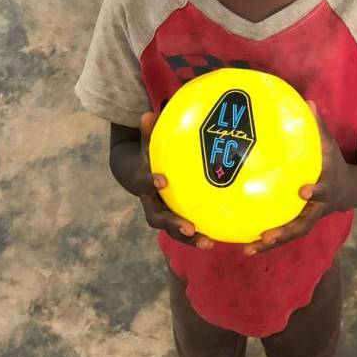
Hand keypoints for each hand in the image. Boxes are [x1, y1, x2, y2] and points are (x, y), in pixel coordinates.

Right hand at [138, 112, 213, 250]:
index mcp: (143, 183)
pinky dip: (201, 236)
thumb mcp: (146, 143)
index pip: (144, 184)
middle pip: (158, 218)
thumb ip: (149, 131)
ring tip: (209, 244)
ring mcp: (163, 214)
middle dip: (173, 224)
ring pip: (174, 231)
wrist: (134, 174)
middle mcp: (151, 203)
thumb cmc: (147, 154)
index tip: (163, 181)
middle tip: (190, 228)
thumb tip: (148, 112)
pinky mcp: (175, 220)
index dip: (151, 183)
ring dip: (190, 239)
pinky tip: (222, 238)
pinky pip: (187, 231)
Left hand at [243, 100, 352, 255]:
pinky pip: (284, 233)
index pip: (323, 190)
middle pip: (304, 225)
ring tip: (249, 248)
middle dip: (286, 232)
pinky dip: (267, 241)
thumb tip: (309, 100)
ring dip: (272, 243)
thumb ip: (318, 126)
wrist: (351, 189)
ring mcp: (309, 218)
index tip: (303, 191)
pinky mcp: (299, 223)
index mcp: (327, 186)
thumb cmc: (334, 162)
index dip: (316, 192)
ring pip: (291, 234)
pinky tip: (246, 244)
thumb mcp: (330, 144)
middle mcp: (318, 208)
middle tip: (267, 236)